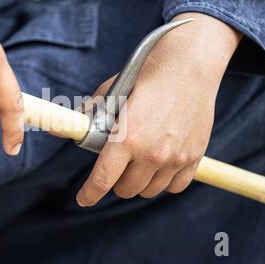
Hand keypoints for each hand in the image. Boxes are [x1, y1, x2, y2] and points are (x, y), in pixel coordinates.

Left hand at [76, 13, 241, 205]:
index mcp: (127, 138)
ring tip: (139, 163)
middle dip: (116, 180)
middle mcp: (152, 153)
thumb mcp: (114, 90)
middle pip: (126, 189)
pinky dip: (164, 181)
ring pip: (149, 190)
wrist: (190, 64)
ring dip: (140, 181)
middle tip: (117, 165)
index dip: (89, 194)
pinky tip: (160, 166)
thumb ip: (93, 112)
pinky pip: (175, 186)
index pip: (103, 180)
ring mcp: (176, 158)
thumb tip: (70, 126)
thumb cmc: (148, 75)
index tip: (84, 199)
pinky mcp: (195, 156)